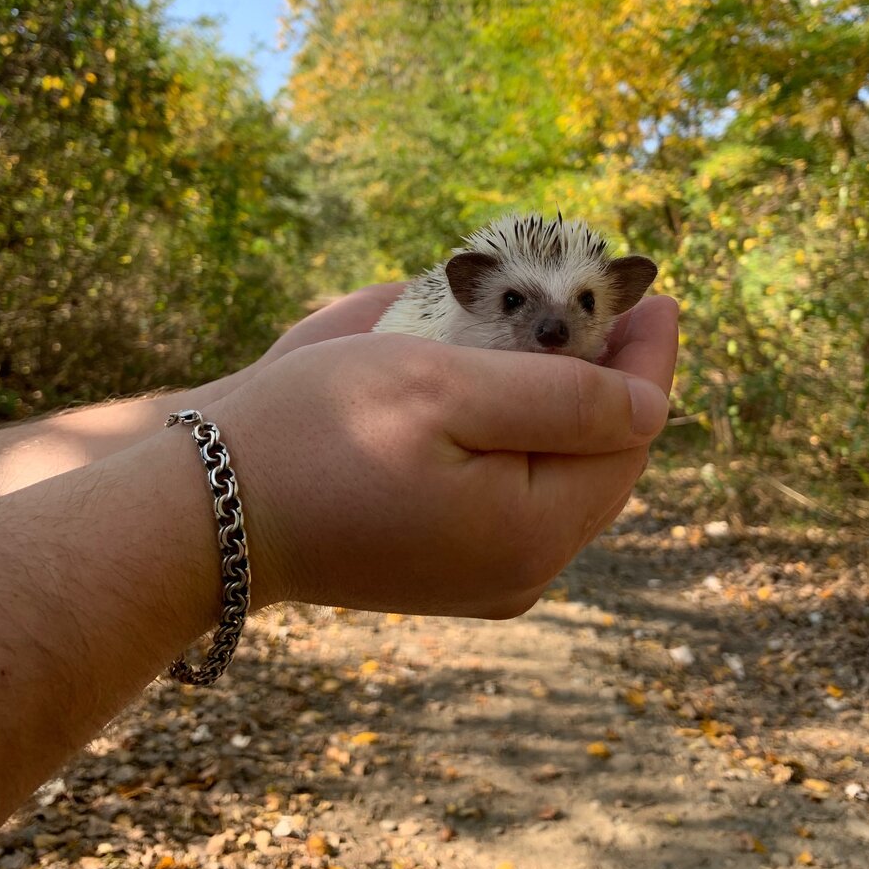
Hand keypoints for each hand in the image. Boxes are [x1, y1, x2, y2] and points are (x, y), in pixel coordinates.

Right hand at [211, 295, 677, 617]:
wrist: (212, 506)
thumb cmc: (321, 429)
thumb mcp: (445, 388)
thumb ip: (564, 398)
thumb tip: (652, 402)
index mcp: (534, 531)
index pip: (630, 435)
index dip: (649, 358)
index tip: (657, 291)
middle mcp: (522, 569)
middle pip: (601, 459)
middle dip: (612, 375)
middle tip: (609, 299)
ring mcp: (486, 576)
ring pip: (562, 475)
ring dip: (570, 401)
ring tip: (568, 330)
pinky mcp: (450, 566)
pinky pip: (518, 490)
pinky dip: (527, 432)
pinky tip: (513, 384)